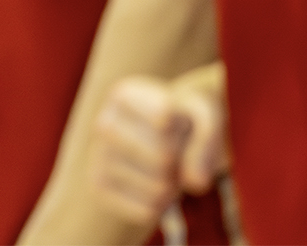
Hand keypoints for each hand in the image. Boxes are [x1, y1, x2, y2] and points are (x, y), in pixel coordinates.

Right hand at [89, 66, 227, 225]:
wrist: (159, 146)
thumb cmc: (184, 123)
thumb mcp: (205, 112)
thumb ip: (209, 135)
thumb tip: (194, 182)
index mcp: (124, 94)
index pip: (166, 117)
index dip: (186, 127)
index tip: (180, 123)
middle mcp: (103, 123)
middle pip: (164, 157)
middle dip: (182, 161)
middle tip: (176, 153)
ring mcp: (97, 157)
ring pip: (159, 188)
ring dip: (174, 185)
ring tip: (165, 169)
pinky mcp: (99, 189)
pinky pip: (147, 211)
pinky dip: (162, 206)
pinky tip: (152, 187)